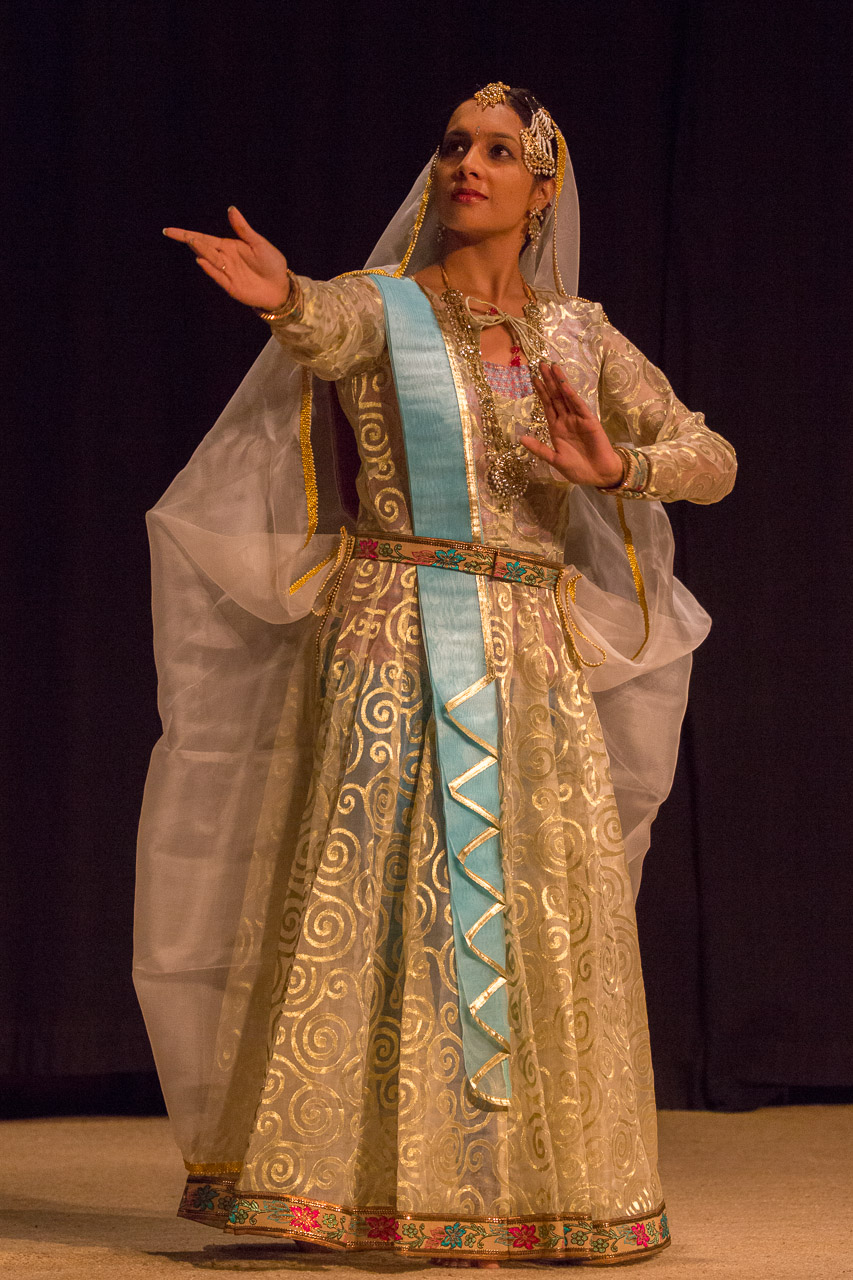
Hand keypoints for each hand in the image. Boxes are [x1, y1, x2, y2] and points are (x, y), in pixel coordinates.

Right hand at [162, 206, 290, 310]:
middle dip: (194, 242)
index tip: (169, 230)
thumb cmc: (272, 263)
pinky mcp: (230, 287)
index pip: (203, 238)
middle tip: (187, 236)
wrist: (281, 286)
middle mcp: (224, 259)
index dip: (185, 234)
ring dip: (201, 252)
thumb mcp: (258, 243)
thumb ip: (243, 229)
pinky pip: (217, 276)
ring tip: (193, 241)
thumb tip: (231, 209)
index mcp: (228, 246)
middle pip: (203, 248)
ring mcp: (226, 273)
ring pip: (209, 260)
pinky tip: (202, 260)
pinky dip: (209, 269)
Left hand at [521, 362, 623, 487]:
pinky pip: (579, 406)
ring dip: (559, 382)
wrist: (598, 475)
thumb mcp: (554, 459)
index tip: (533, 378)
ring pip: (566, 397)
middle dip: (548, 381)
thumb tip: (521, 439)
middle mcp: (566, 420)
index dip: (541, 392)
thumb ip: (539, 449)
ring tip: (553, 367)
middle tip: (541, 364)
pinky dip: (572, 396)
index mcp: (556, 428)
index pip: (547, 405)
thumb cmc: (578, 469)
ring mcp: (578, 419)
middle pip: (555, 396)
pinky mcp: (589, 421)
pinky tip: (564, 386)